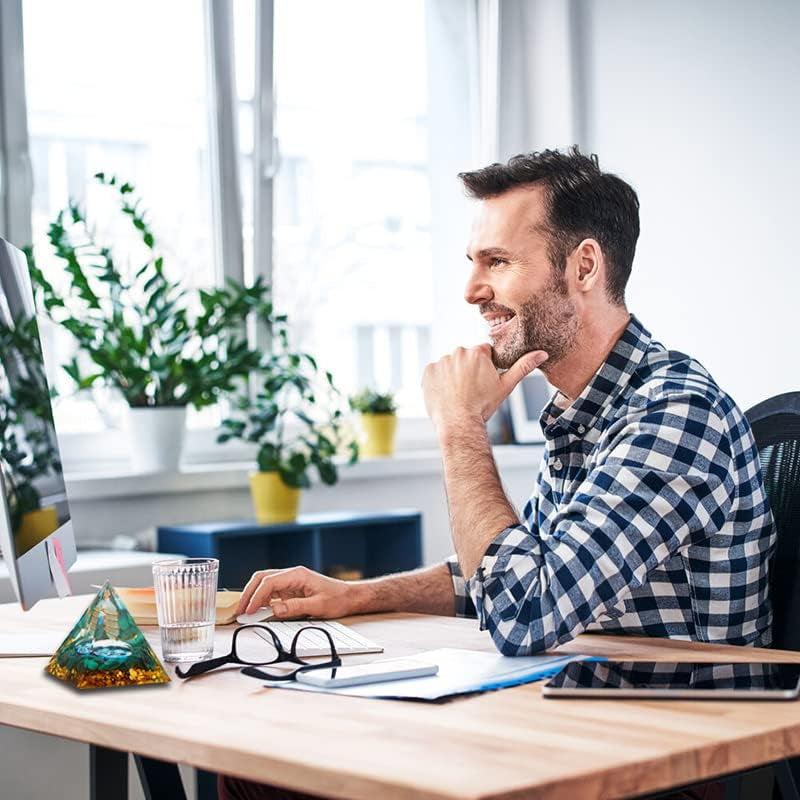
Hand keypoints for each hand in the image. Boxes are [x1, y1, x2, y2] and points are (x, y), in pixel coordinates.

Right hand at [236, 566, 359, 619]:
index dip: (256, 596)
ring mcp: (290, 581)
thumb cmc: (337, 598)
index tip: (248, 610)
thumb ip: (295, 608)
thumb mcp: (318, 606)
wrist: (349, 596)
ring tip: (245, 612)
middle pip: (262, 578)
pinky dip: (262, 600)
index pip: (269, 582)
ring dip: (254, 596)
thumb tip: (275, 610)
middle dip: (249, 593)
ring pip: (264, 584)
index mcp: (297, 575)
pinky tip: (258, 611)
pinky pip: (271, 592)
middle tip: (240, 610)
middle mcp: (292, 575)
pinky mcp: (291, 589)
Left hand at [422, 344, 547, 428]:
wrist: (459, 423)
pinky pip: (435, 372)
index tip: (483, 381)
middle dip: (468, 370)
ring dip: (453, 375)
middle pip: (466, 357)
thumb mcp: (506, 386)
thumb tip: (542, 353)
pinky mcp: (428, 371)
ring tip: (458, 393)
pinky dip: (439, 381)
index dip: (485, 367)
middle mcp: (458, 352)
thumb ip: (523, 366)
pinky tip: (446, 394)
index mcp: (477, 352)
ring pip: (450, 364)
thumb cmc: (483, 406)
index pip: (483, 352)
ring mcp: (441, 361)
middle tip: (471, 390)